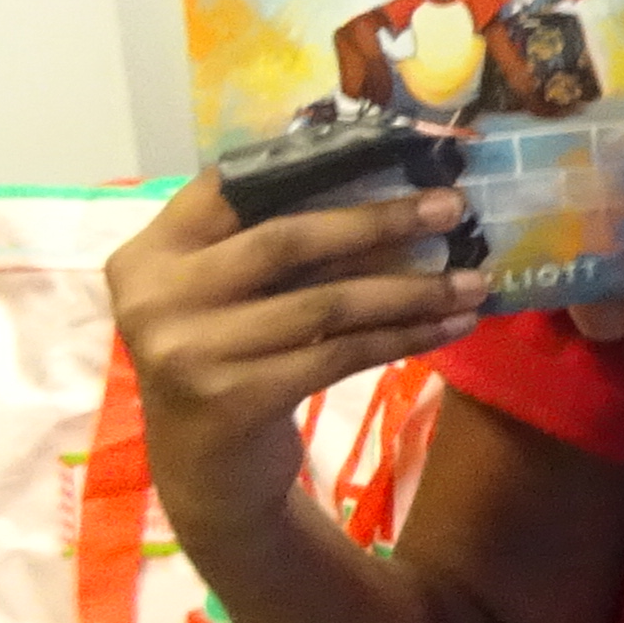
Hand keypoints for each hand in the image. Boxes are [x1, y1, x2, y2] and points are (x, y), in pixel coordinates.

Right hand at [106, 170, 484, 548]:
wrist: (206, 471)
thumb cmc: (230, 359)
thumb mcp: (228, 294)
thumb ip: (270, 239)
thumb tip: (386, 176)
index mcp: (150, 253)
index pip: (233, 187)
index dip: (317, 162)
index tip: (397, 151)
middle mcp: (156, 297)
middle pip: (287, 240)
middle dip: (381, 220)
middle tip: (453, 206)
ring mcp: (189, 352)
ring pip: (326, 303)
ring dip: (411, 290)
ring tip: (473, 280)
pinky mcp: (233, 399)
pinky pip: (340, 355)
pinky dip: (404, 337)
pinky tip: (450, 326)